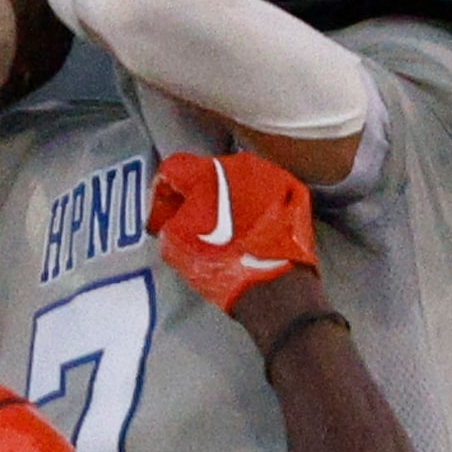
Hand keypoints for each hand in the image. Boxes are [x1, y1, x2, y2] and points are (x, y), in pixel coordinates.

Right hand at [147, 149, 317, 315]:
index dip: (159, 195)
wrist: (273, 287)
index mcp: (208, 170)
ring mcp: (270, 176)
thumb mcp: (175, 245)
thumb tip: (170, 217)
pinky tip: (244, 232)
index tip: (159, 217)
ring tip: (219, 230)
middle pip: (206, 173)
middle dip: (192, 197)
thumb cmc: (221, 264)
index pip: (173, 169)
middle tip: (185, 224)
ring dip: (222, 201)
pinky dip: (249, 208)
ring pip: (235, 182)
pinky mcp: (292, 193)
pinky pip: (261, 194)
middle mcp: (241, 164)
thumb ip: (166, 220)